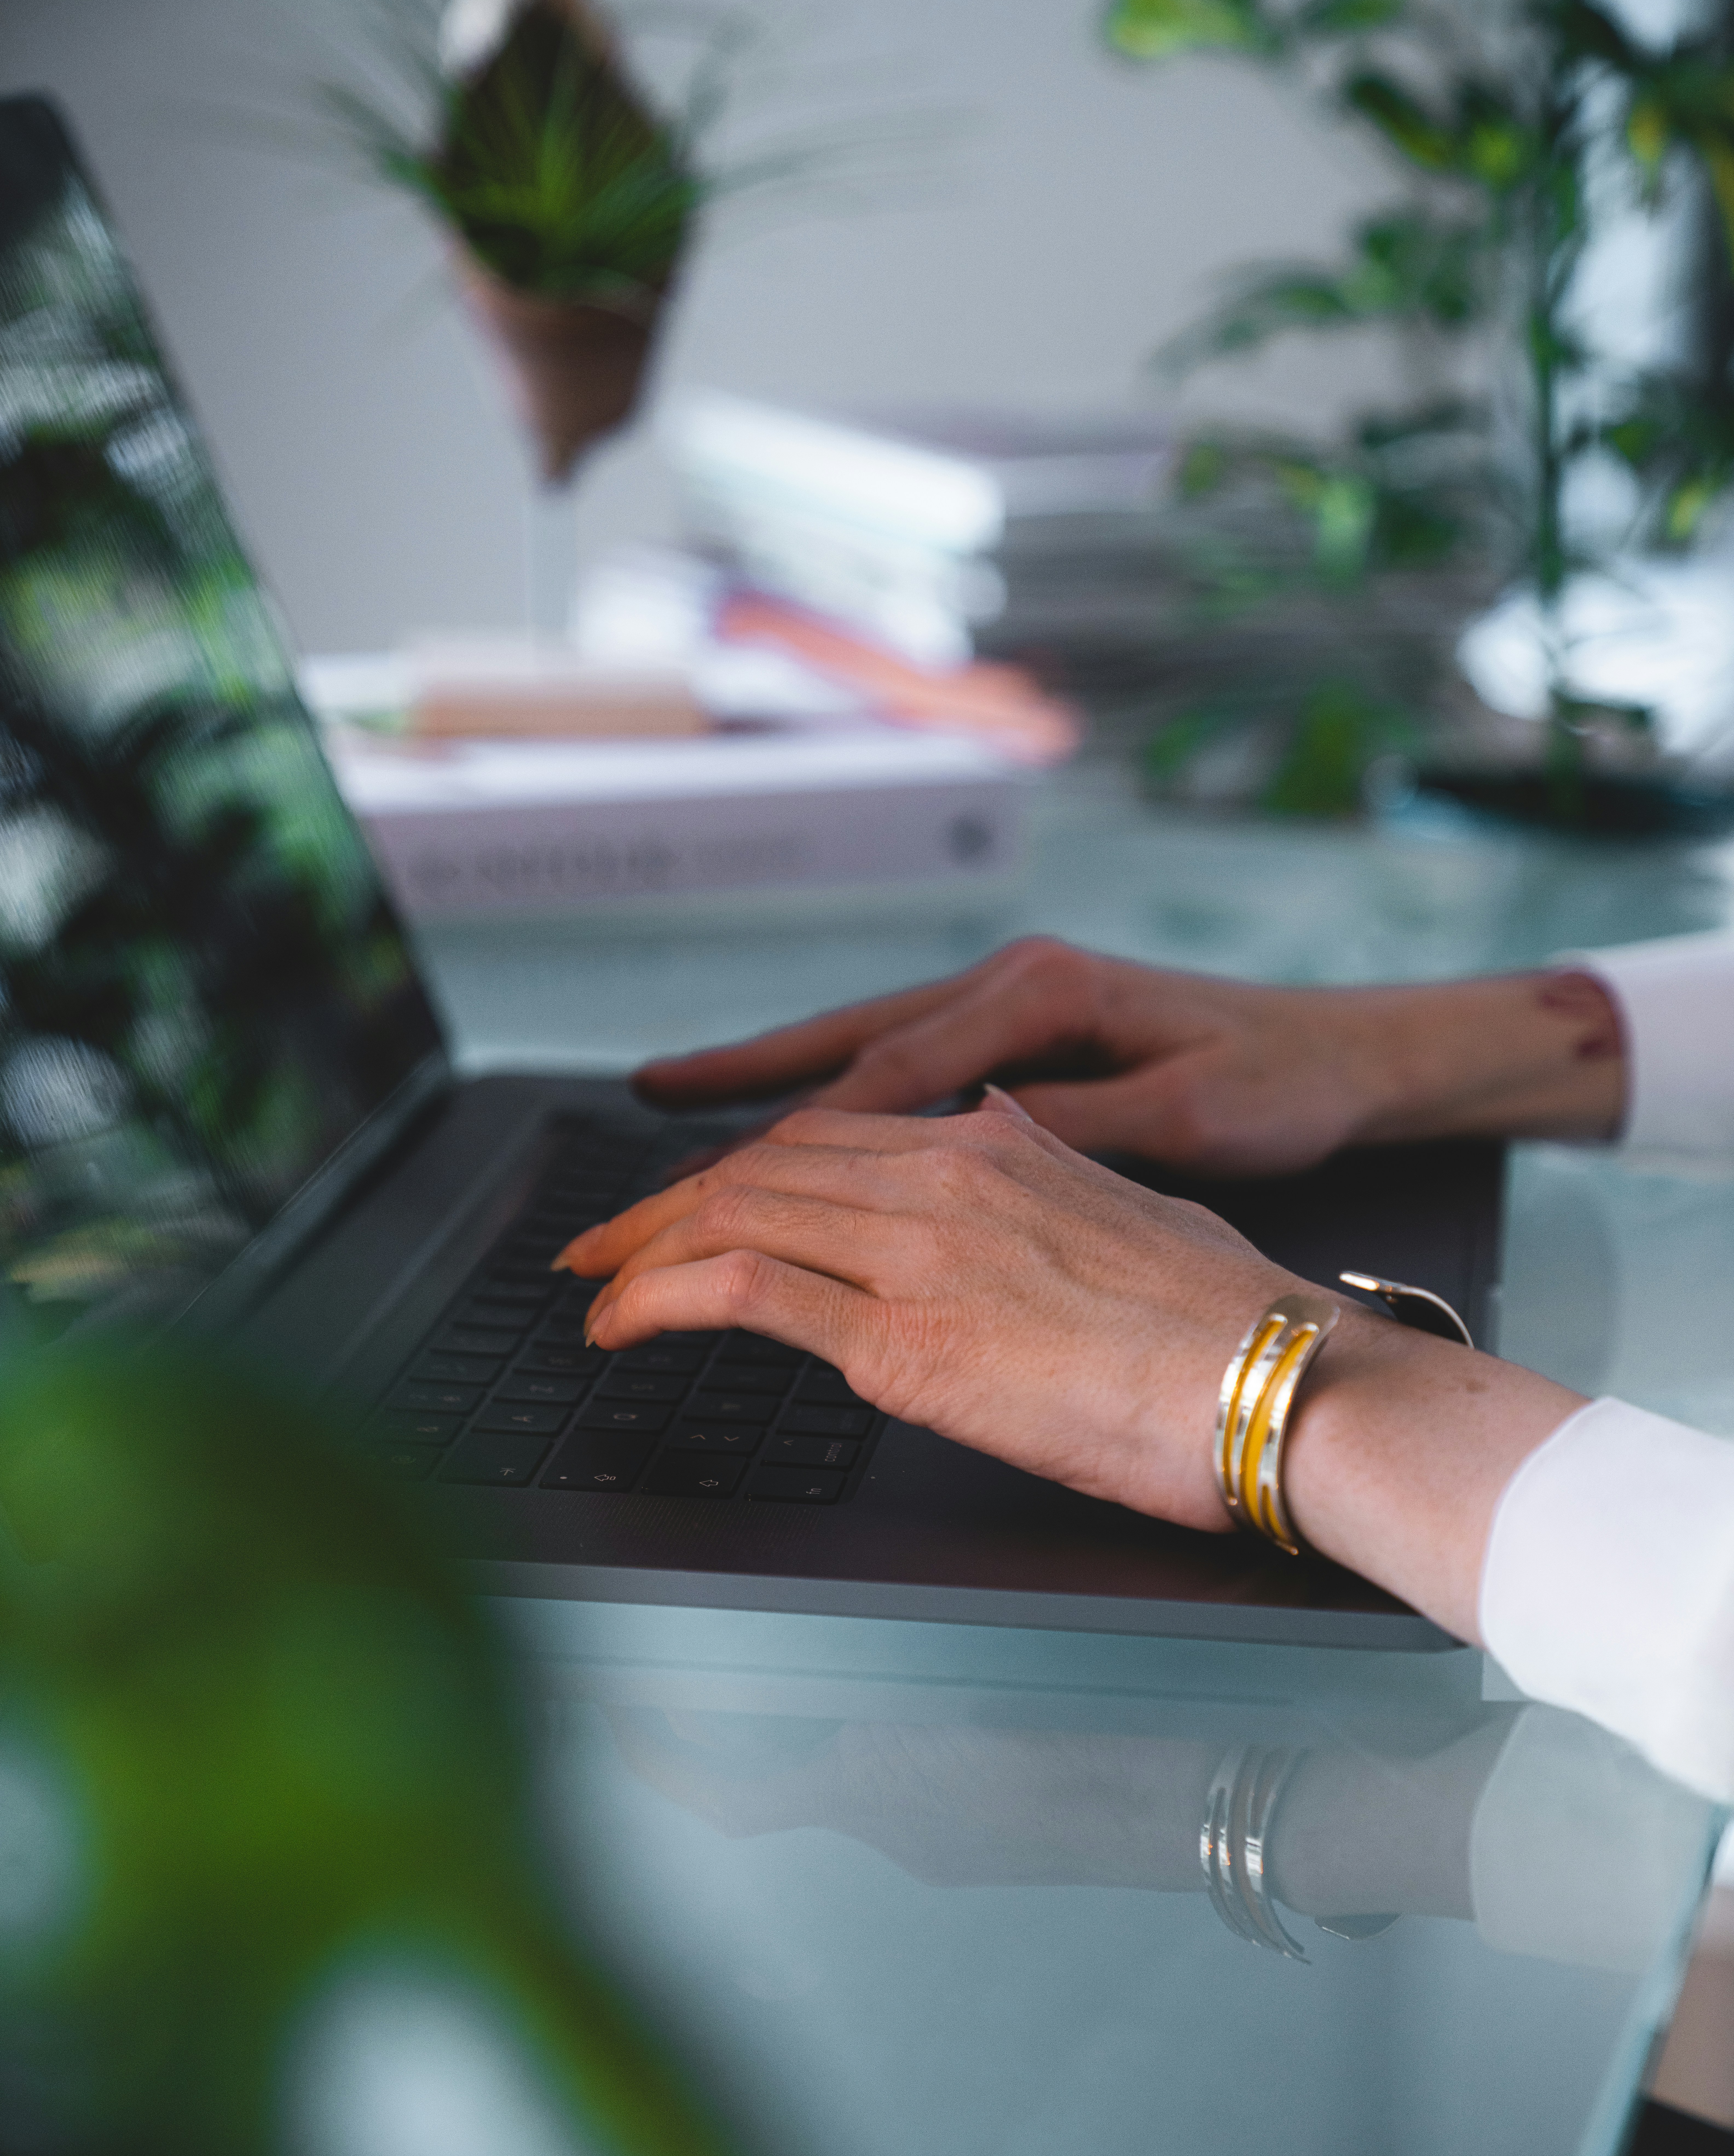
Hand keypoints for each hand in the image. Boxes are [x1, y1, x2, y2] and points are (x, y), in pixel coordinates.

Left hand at [562, 1091, 1288, 1530]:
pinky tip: (622, 1327)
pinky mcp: (906, 1339)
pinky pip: (743, 1293)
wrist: (1281, 1381)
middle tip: (601, 1247)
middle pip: (759, 1170)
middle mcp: (945, 1179)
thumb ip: (1054, 1178)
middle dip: (661, 1207)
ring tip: (592, 1292)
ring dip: (642, 1253)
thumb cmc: (1228, 1324)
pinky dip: (662, 1300)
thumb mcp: (1131, 1214)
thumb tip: (1008, 1144)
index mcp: (995, 1149)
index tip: (684, 1201)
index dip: (736, 1169)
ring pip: (733, 1217)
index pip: (825, 1138)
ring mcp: (920, 1254)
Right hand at [632, 937, 1626, 1172]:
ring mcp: (1012, 1004)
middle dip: (741, 1083)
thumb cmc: (1280, 1087)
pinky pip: (902, 1062)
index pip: (888, 1069)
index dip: (794, 1123)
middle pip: (847, 1042)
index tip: (718, 1169)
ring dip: (769, 1078)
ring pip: (863, 1045)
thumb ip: (1071, 1129)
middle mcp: (1012, 986)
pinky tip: (788, 1117)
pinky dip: (833, 1087)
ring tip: (675, 1102)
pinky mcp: (1024, 1034)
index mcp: (1041, 997)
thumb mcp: (1185, 1118)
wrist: (1348, 1056)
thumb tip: (969, 1140)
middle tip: (646, 1114)